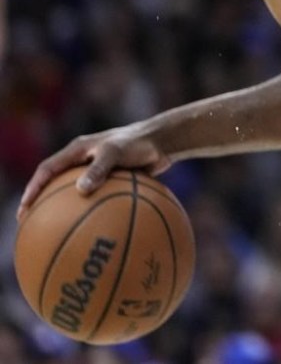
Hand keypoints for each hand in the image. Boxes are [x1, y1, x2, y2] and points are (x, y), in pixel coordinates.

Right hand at [18, 123, 170, 221]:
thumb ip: (99, 169)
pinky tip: (95, 232)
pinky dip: (94, 213)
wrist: (163, 141)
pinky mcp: (113, 180)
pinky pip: (99, 198)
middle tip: (32, 224)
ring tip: (58, 232)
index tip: (25, 209)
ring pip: (76, 193)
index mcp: (78, 150)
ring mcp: (98, 171)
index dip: (33, 189)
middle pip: (56, 183)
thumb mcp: (116, 152)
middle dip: (42, 202)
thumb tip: (81, 191)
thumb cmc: (139, 143)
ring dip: (66, 210)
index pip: (47, 170)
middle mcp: (84, 160)